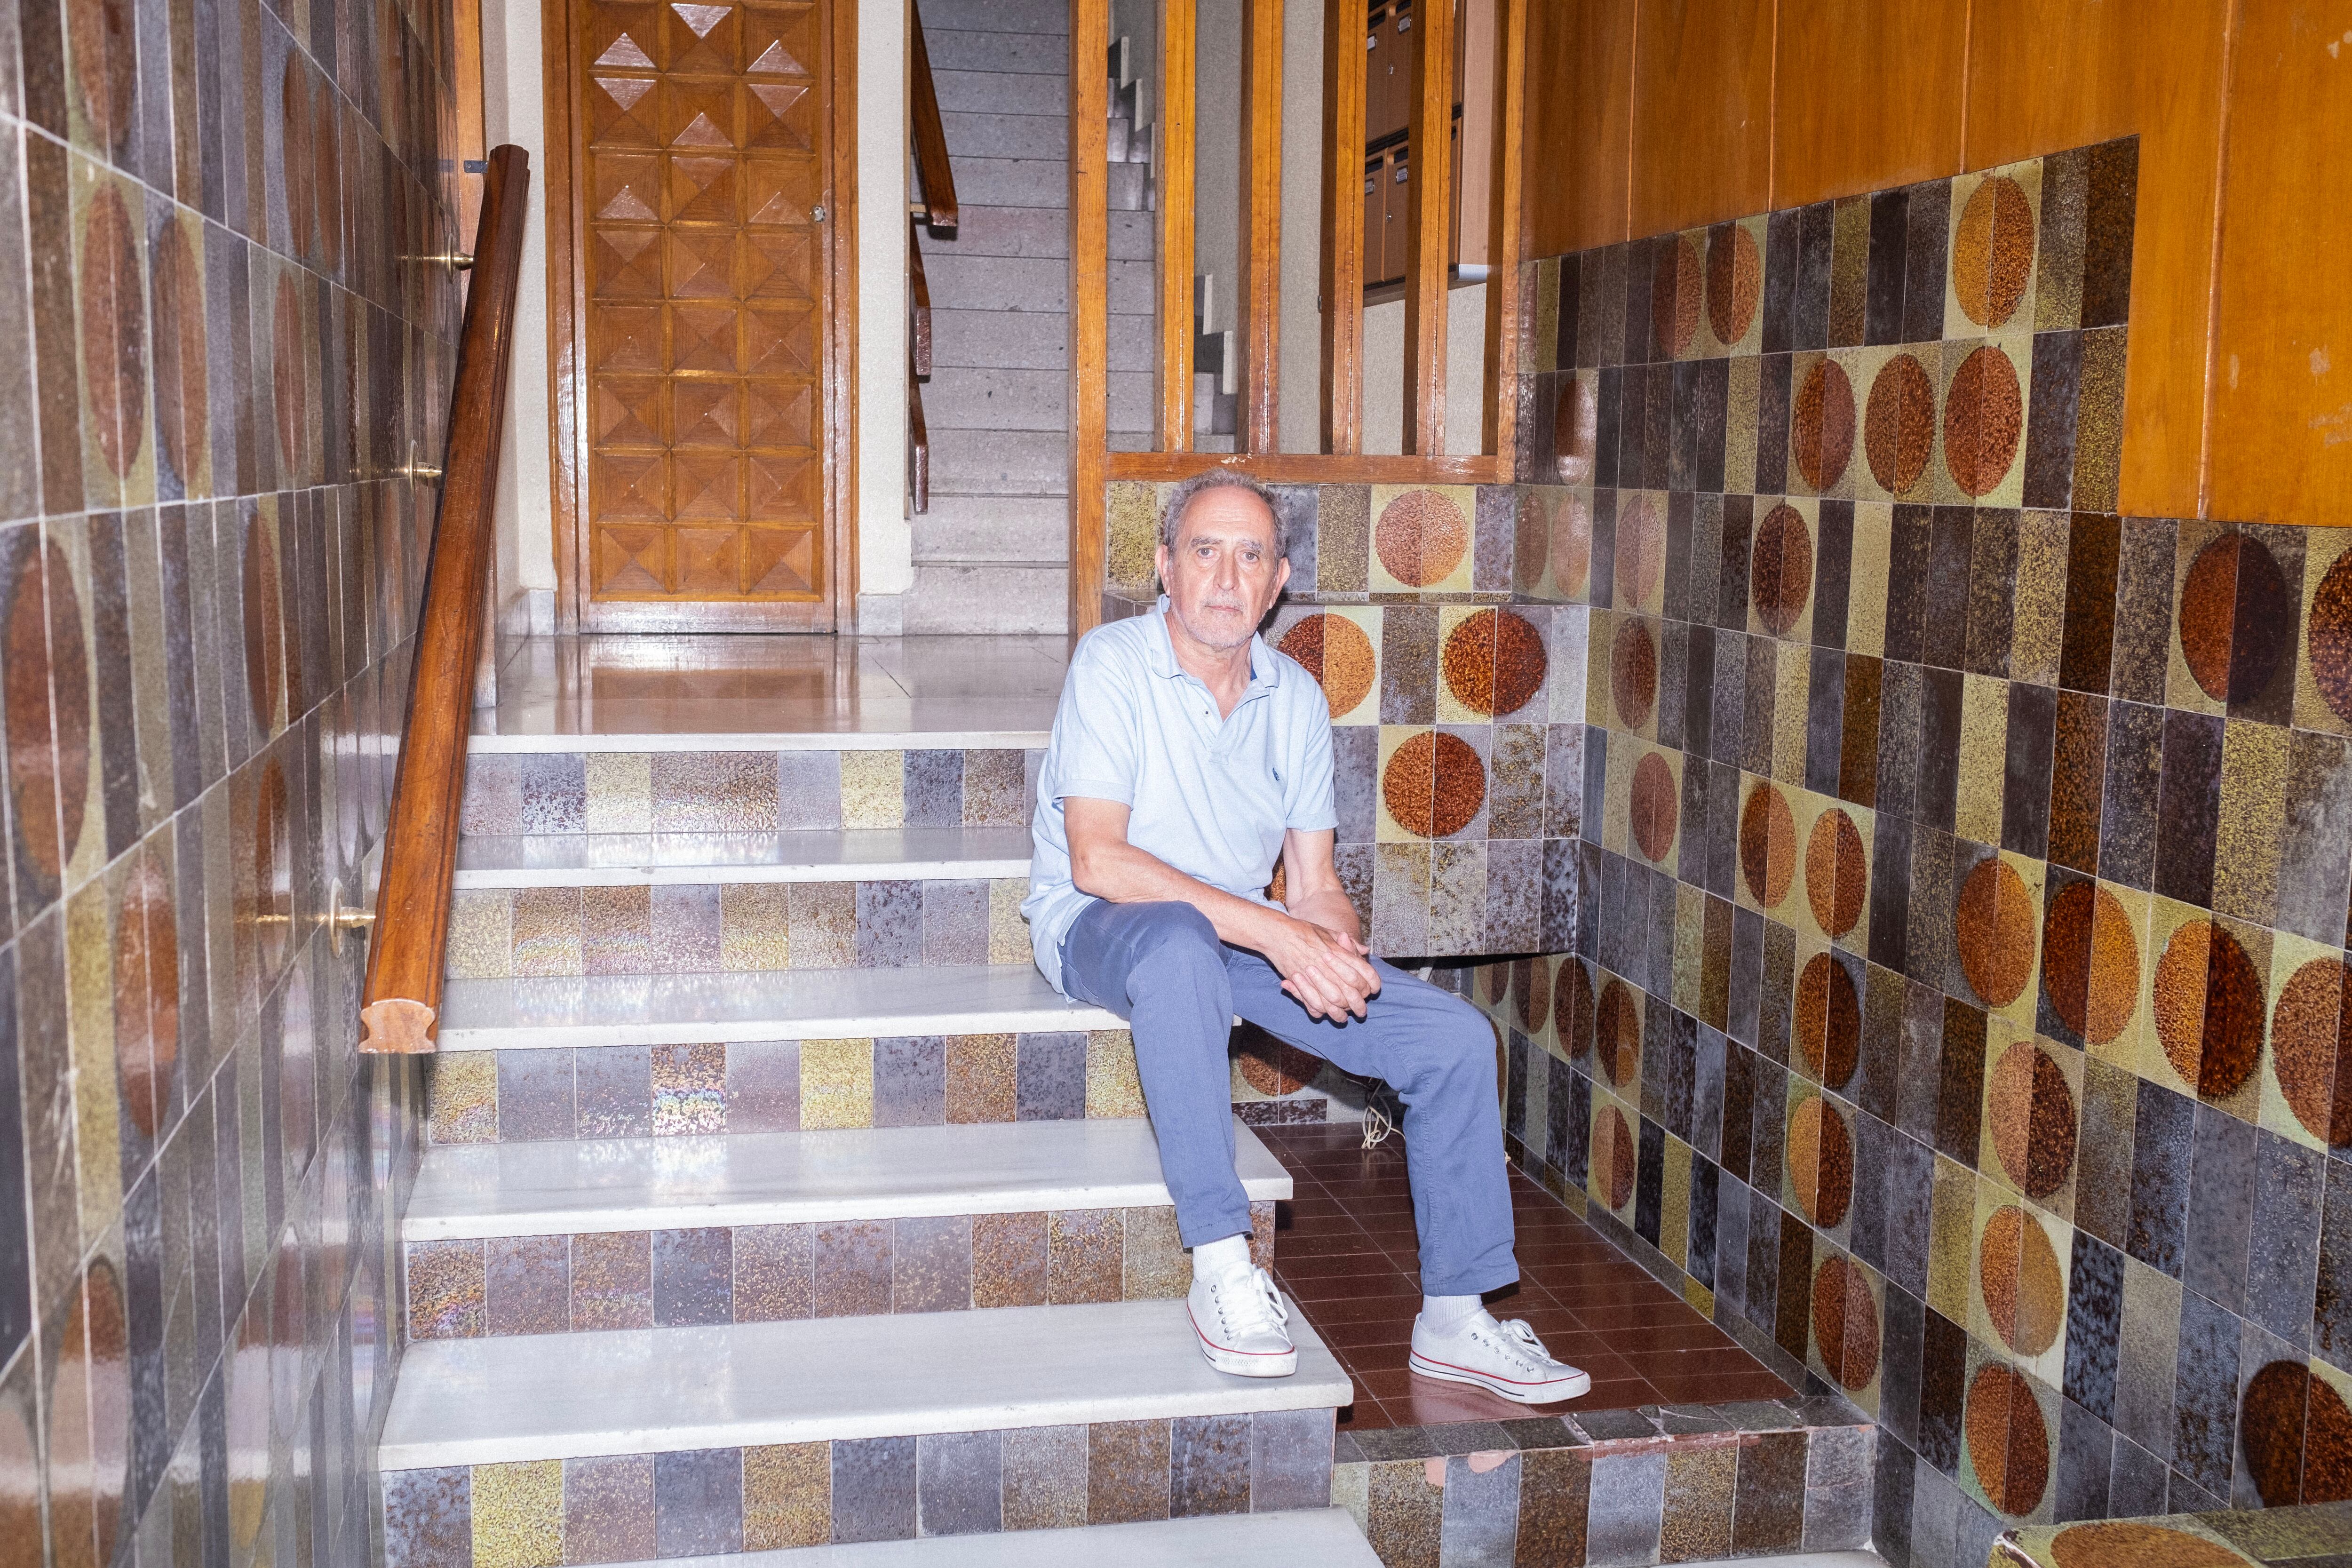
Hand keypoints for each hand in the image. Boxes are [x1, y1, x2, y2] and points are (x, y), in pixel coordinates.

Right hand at [1260, 912, 1379, 1020]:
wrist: (1279, 933)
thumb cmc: (1304, 931)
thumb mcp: (1328, 933)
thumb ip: (1348, 944)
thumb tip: (1365, 951)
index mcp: (1340, 952)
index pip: (1366, 972)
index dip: (1372, 985)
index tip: (1372, 991)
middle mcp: (1330, 965)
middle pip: (1353, 992)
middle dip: (1358, 1005)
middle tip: (1360, 1012)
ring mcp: (1315, 975)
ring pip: (1335, 1001)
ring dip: (1340, 1012)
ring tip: (1343, 1017)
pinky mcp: (1301, 983)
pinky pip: (1314, 1003)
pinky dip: (1320, 1010)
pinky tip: (1324, 1013)